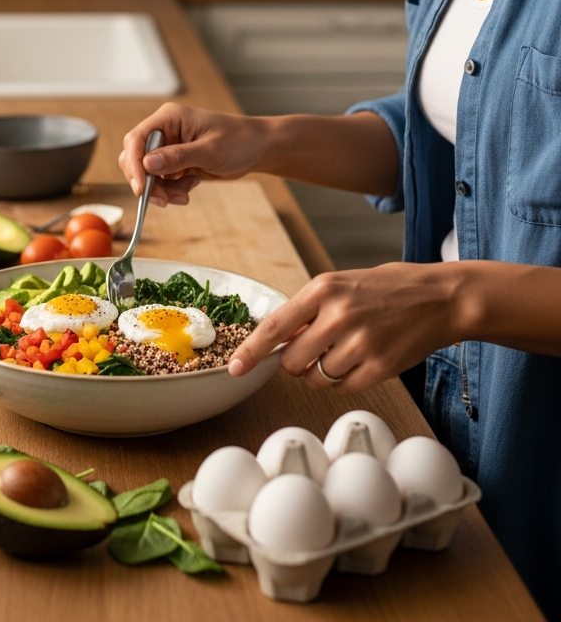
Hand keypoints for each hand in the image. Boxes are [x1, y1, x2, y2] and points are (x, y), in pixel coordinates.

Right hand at [119, 102, 272, 206]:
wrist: (259, 148)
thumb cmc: (240, 140)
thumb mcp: (210, 150)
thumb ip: (178, 157)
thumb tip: (146, 164)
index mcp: (169, 118)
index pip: (137, 139)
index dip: (133, 164)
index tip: (141, 188)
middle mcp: (165, 131)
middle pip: (136, 158)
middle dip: (148, 182)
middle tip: (164, 200)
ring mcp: (169, 147)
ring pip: (148, 174)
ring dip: (162, 190)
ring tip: (184, 195)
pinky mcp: (176, 162)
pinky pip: (162, 180)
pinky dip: (172, 190)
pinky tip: (190, 187)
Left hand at [227, 262, 462, 393]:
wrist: (440, 297)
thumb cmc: (386, 289)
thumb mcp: (340, 285)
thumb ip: (308, 310)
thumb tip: (277, 340)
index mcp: (323, 289)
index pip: (275, 327)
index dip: (250, 351)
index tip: (234, 367)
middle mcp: (338, 315)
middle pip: (292, 361)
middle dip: (297, 362)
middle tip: (316, 348)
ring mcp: (360, 343)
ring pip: (316, 378)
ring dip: (322, 372)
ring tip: (346, 349)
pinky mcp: (380, 367)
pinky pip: (342, 388)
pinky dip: (345, 380)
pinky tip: (362, 360)